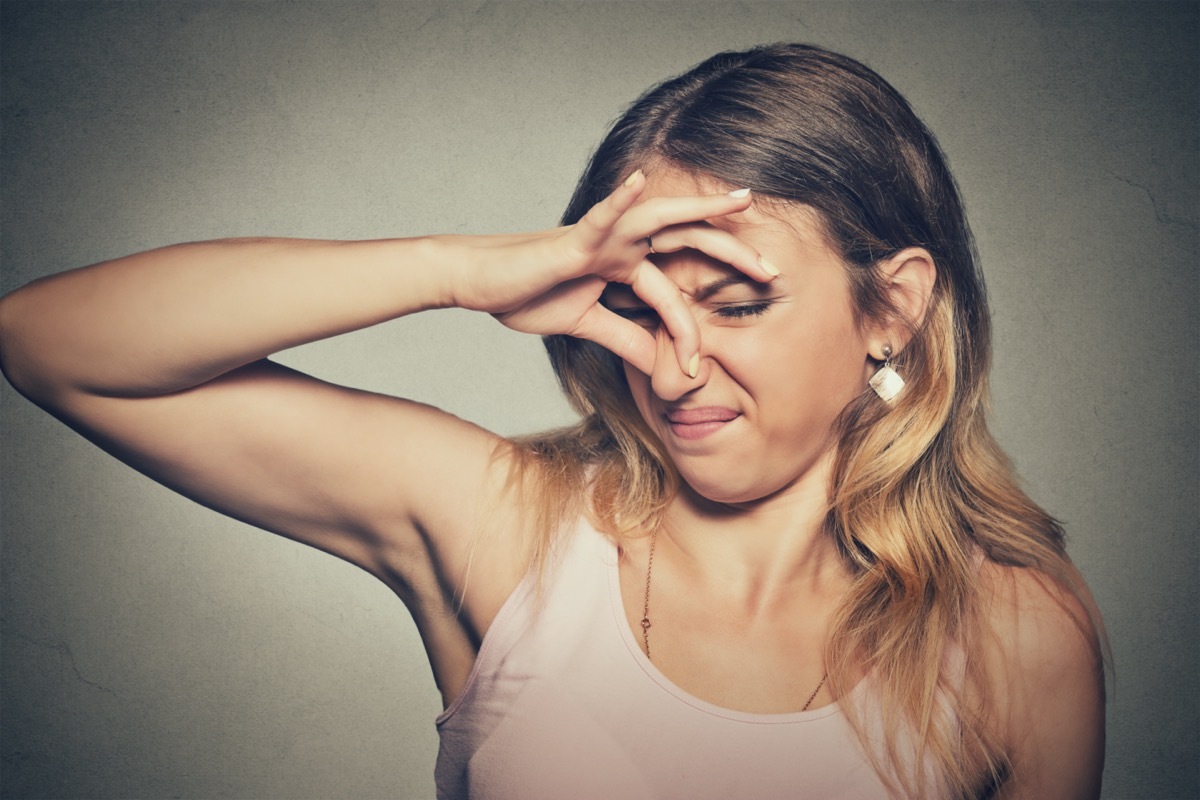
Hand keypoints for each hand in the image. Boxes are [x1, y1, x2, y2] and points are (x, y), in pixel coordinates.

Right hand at [443, 171, 774, 375]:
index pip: (677, 287)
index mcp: (625, 267)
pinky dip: (622, 200)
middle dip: (730, 253)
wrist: (480, 283)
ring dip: (700, 209)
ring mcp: (601, 239)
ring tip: (738, 201)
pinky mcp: (573, 241)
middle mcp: (621, 246)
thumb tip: (664, 364)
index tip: (710, 363)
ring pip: (658, 219)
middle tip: (772, 269)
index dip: (699, 321)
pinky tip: (643, 181)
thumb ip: (628, 338)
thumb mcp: (588, 327)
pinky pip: (601, 217)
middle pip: (686, 243)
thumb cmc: (528, 296)